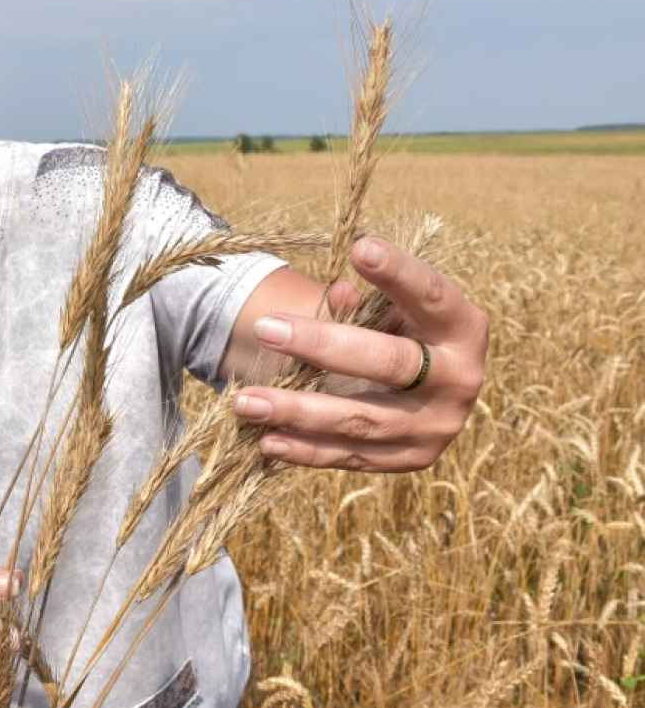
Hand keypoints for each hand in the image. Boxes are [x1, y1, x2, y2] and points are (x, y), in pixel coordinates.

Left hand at [232, 237, 488, 471]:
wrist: (423, 390)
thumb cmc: (397, 331)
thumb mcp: (390, 309)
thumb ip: (365, 303)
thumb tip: (335, 295)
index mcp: (463, 329)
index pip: (433, 296)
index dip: (400, 274)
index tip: (359, 248)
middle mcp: (460, 379)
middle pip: (390, 363)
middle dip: (323, 345)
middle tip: (266, 328)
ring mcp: (437, 426)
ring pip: (360, 419)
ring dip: (296, 410)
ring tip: (244, 401)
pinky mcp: (410, 459)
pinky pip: (350, 455)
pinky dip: (305, 450)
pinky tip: (267, 439)